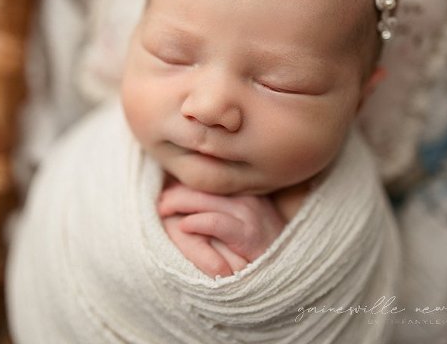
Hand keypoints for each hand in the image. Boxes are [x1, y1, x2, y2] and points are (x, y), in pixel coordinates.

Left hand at [158, 179, 285, 276]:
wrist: (287, 270)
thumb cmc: (258, 247)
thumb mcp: (240, 219)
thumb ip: (219, 206)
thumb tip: (187, 197)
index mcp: (243, 189)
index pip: (208, 176)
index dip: (184, 181)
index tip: (167, 189)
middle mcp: (246, 195)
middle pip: (202, 183)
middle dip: (176, 190)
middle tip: (159, 201)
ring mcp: (249, 212)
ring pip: (204, 198)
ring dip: (179, 202)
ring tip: (163, 209)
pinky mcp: (248, 234)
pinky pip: (216, 222)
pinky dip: (196, 223)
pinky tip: (183, 226)